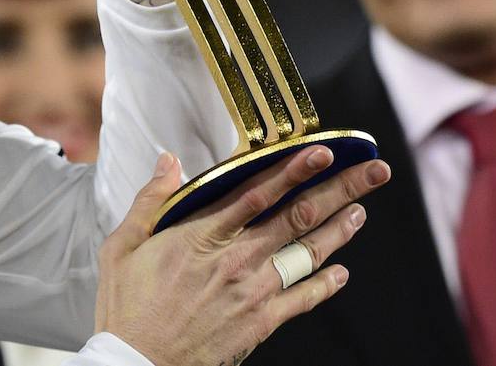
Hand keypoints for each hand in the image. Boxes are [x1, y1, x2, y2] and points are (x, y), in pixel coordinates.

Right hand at [93, 147, 390, 365]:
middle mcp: (235, 260)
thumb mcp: (123, 246)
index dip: (293, 170)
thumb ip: (150, 201)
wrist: (137, 365)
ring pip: (306, 254)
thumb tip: (168, 161)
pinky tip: (342, 272)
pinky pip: (302, 300)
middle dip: (338, 190)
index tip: (322, 151)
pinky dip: (325, 285)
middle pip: (296, 217)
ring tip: (361, 211)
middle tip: (372, 172)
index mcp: (200, 236)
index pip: (257, 193)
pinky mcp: (260, 323)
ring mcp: (253, 292)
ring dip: (338, 231)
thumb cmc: (127, 306)